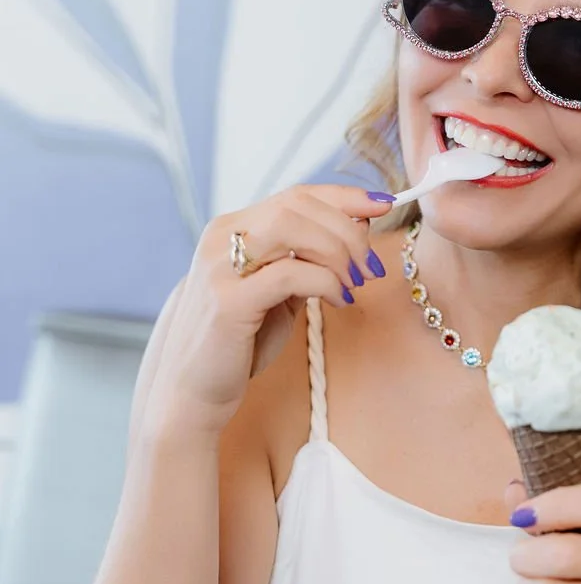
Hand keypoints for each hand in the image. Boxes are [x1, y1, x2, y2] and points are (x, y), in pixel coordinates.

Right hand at [147, 184, 393, 433]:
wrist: (193, 389)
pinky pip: (289, 273)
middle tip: (370, 265)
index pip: (296, 194)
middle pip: (298, 205)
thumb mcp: (280, 291)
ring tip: (357, 281)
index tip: (384, 204)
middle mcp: (222, 237)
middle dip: (347, 230)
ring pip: (292, 227)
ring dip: (338, 251)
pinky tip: (339, 299)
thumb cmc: (242, 340)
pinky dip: (325, 281)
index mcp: (233, 228)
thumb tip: (358, 224)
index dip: (344, 196)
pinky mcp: (227, 300)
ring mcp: (220, 266)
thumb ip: (310, 258)